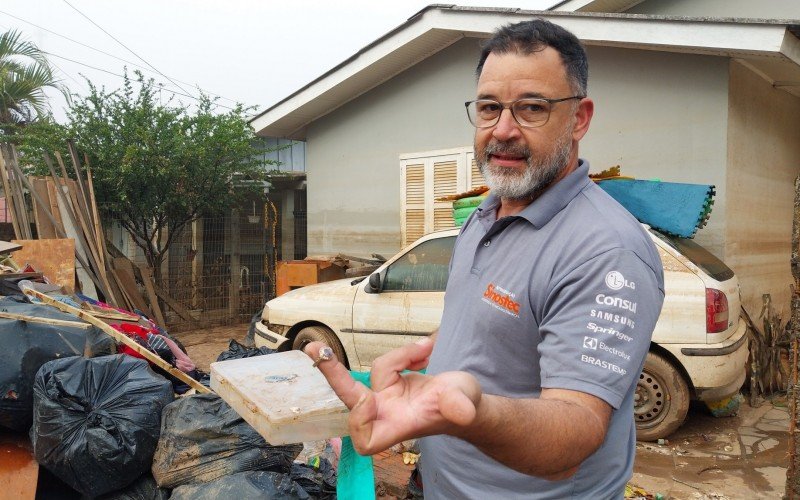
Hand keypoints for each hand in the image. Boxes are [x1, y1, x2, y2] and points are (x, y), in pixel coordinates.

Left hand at [304, 339, 481, 454]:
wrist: (464, 399)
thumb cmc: (464, 407)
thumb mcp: (466, 404)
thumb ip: (460, 407)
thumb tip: (464, 412)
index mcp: (399, 427)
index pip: (366, 439)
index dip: (360, 421)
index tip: (369, 398)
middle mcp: (387, 413)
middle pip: (349, 397)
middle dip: (332, 372)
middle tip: (315, 348)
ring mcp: (386, 397)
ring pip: (377, 369)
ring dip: (401, 356)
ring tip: (426, 352)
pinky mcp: (389, 382)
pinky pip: (387, 361)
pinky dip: (405, 353)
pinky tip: (423, 352)